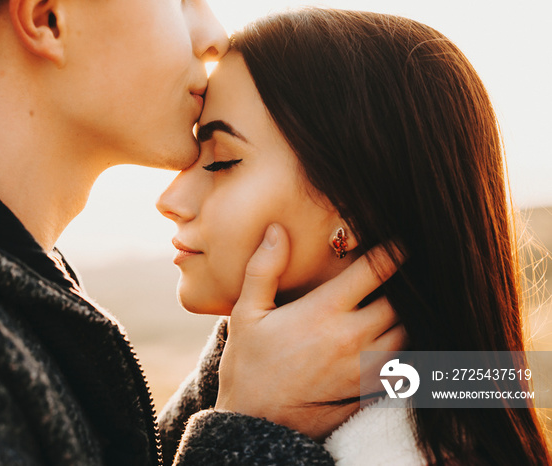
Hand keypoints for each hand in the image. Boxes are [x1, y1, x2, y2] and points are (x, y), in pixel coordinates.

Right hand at [215, 223, 406, 439]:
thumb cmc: (249, 364)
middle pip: (401, 301)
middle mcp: (352, 337)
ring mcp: (364, 366)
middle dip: (403, 285)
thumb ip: (264, 268)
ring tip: (397, 304)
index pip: (375, 271)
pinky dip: (404, 347)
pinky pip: (404, 364)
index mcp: (325, 311)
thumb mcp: (247, 313)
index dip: (393, 251)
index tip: (400, 242)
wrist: (255, 421)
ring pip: (408, 332)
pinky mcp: (369, 390)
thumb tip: (277, 230)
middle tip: (402, 274)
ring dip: (406, 316)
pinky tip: (390, 339)